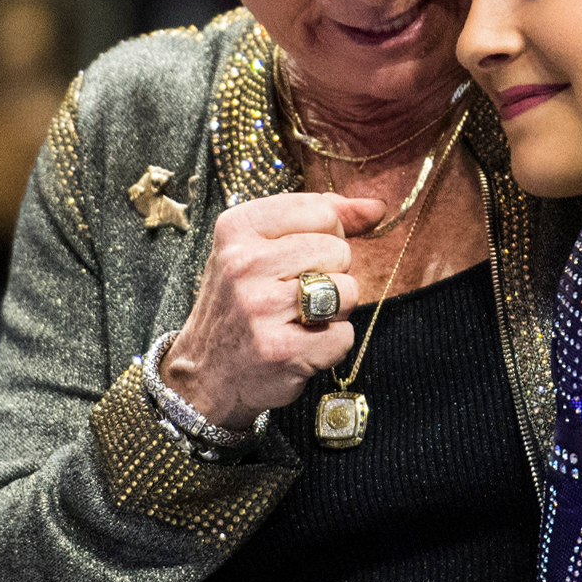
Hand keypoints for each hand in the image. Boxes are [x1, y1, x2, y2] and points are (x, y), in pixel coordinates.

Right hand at [160, 192, 384, 429]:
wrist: (205, 375)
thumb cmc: (243, 304)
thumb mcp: (263, 247)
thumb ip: (324, 219)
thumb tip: (377, 206)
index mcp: (238, 227)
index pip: (323, 211)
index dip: (326, 237)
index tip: (298, 260)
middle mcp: (244, 263)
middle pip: (339, 250)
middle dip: (330, 275)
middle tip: (294, 297)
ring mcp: (260, 307)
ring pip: (347, 290)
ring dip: (335, 311)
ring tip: (299, 321)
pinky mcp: (279, 350)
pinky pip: (344, 335)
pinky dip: (331, 346)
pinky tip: (300, 348)